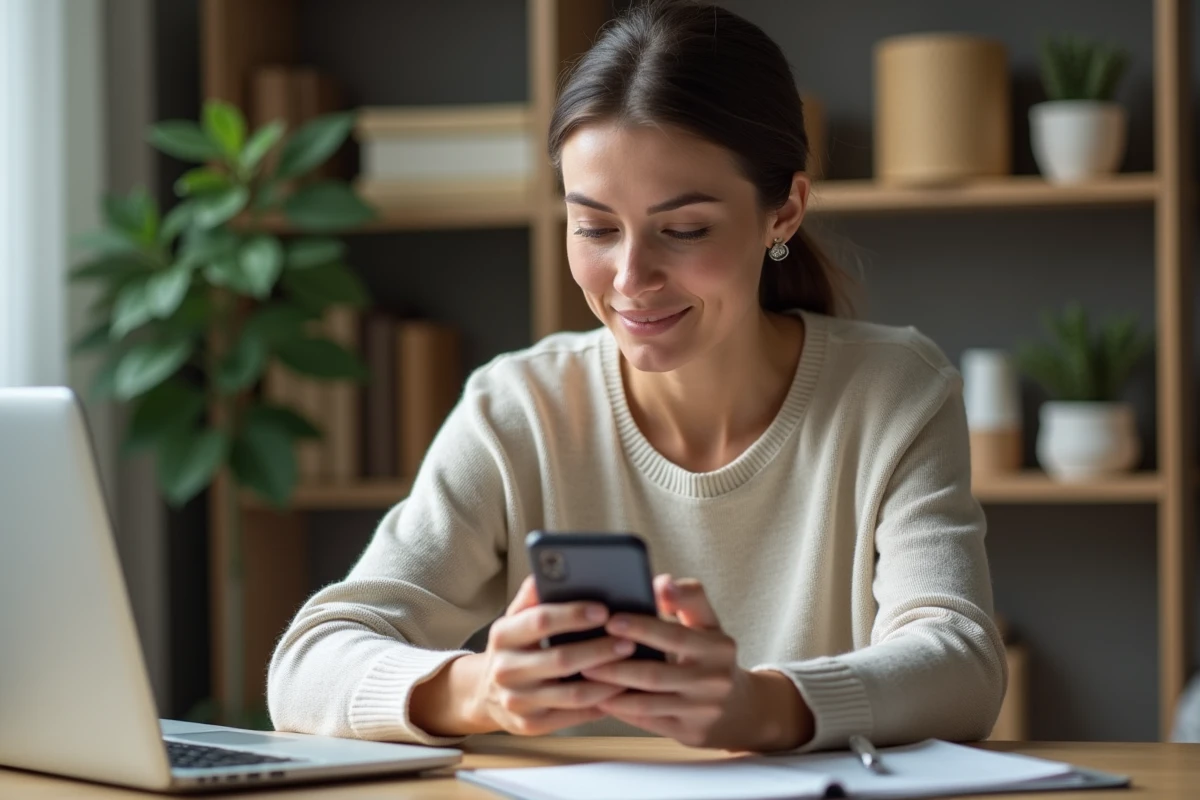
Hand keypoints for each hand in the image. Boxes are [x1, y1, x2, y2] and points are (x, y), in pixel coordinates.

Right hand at [466, 576, 633, 735]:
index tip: (604, 610)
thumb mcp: (516, 617)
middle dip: (599, 649)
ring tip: (633, 665)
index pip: (540, 620)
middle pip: (561, 659)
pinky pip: (574, 716)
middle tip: (630, 640)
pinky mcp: (530, 725)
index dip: (574, 614)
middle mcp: (505, 670)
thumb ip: (534, 594)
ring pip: (572, 694)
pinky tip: (621, 690)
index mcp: (502, 635)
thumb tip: (548, 570)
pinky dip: (601, 703)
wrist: (485, 693)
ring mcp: (517, 701)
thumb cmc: (516, 646)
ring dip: (608, 680)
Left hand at [581, 575, 812, 750]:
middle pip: (656, 674)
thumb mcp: (709, 624)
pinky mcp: (689, 733)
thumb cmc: (712, 657)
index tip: (611, 619)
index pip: (675, 635)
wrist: (739, 709)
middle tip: (585, 653)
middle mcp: (713, 681)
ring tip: (585, 674)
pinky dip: (621, 709)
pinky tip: (600, 697)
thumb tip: (661, 582)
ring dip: (612, 689)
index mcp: (718, 647)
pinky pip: (647, 721)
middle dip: (616, 664)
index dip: (642, 627)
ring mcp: (701, 711)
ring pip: (648, 702)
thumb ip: (687, 597)